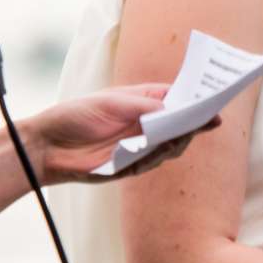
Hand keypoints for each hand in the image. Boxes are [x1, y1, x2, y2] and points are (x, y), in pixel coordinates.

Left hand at [22, 84, 203, 184]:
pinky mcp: (131, 165)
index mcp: (143, 102)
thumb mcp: (112, 104)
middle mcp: (145, 123)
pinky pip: (152, 162)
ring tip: (184, 132)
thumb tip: (176, 110)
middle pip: (180, 124)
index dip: (196, 98)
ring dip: (178, 139)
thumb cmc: (76, 116)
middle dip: (195, 121)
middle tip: (210, 119)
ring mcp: (140, 145)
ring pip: (172, 146)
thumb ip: (145, 106)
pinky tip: (158, 148)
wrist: (47, 145)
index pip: (176, 98)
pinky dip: (156, 155)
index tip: (215, 97)